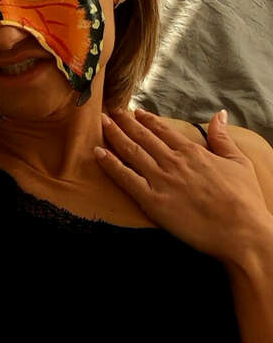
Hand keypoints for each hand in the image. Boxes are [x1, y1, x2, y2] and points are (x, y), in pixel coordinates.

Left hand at [95, 108, 269, 265]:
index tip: (135, 112)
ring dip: (114, 136)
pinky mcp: (152, 200)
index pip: (164, 131)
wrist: (241, 231)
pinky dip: (110, 164)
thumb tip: (218, 114)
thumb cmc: (244, 200)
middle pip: (143, 137)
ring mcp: (161, 180)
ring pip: (131, 152)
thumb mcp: (239, 162)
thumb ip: (222, 137)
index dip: (147, 120)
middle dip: (125, 122)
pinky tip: (98, 153)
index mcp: (193, 152)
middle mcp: (173, 162)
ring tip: (102, 123)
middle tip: (111, 111)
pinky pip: (125, 178)